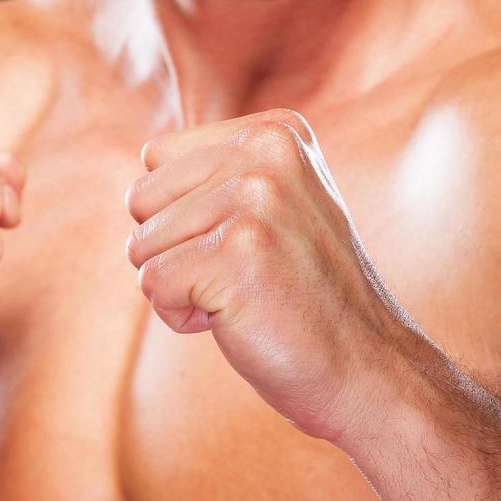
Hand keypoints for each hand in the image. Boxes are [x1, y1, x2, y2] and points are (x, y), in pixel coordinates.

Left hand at [124, 108, 407, 443]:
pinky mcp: (236, 252)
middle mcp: (266, 152)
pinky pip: (151, 284)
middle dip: (172, 249)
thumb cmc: (305, 297)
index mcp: (275, 131)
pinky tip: (237, 318)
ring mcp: (254, 200)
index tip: (242, 244)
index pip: (155, 159)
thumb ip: (218, 178)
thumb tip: (135, 190)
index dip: (180, 216)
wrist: (366, 368)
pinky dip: (180, 317)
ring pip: (140, 245)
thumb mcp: (276, 208)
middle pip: (140, 198)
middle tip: (241, 275)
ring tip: (244, 296)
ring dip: (179, 286)